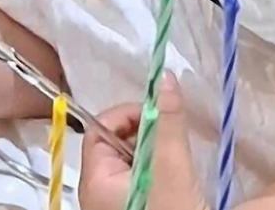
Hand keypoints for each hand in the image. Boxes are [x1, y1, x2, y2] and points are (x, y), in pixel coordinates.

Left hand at [78, 75, 206, 209]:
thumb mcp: (171, 169)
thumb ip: (168, 124)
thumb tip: (166, 78)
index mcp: (94, 181)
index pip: (99, 128)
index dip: (126, 114)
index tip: (157, 112)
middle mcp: (98, 193)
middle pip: (117, 145)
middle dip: (146, 133)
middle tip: (172, 132)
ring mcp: (116, 205)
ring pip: (132, 164)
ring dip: (155, 153)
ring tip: (179, 154)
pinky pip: (141, 183)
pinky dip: (158, 174)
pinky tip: (179, 178)